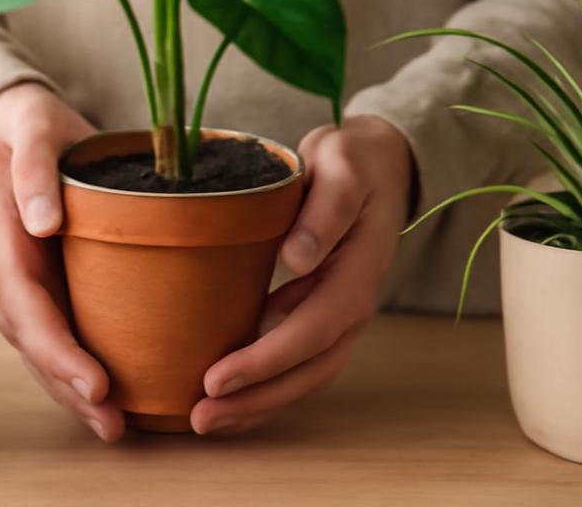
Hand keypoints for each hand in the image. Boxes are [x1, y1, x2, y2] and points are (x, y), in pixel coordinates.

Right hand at [0, 82, 124, 440]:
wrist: (21, 123)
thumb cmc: (32, 124)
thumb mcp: (33, 126)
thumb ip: (34, 168)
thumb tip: (41, 221)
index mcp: (2, 239)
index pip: (27, 306)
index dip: (58, 349)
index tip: (95, 380)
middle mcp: (8, 272)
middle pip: (35, 342)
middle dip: (70, 387)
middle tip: (114, 423)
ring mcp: (25, 284)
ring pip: (45, 350)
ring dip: (74, 393)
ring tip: (116, 427)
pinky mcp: (48, 287)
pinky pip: (61, 336)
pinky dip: (80, 370)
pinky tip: (111, 398)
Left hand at [190, 114, 412, 435]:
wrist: (379, 163)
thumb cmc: (353, 161)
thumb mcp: (341, 166)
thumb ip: (325, 210)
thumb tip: (296, 259)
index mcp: (359, 269)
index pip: (313, 329)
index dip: (266, 360)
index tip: (217, 379)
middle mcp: (355, 302)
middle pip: (311, 368)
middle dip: (257, 399)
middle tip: (202, 417)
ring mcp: (342, 312)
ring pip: (307, 375)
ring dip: (261, 402)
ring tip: (208, 419)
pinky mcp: (325, 313)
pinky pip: (300, 361)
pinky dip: (267, 384)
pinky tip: (230, 394)